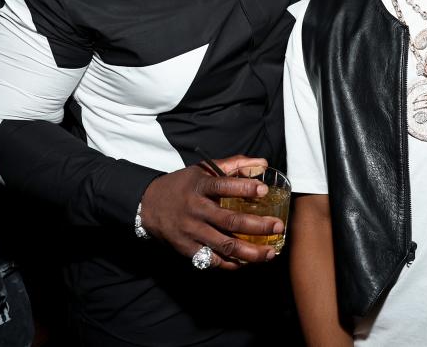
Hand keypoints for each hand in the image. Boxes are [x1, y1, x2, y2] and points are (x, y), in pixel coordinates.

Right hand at [140, 155, 283, 269]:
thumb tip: (263, 163)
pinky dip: (231, 263)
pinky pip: (212, 260)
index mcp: (199, 186)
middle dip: (257, 225)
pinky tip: (247, 262)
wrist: (148, 205)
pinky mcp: (186, 249)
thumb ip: (233, 165)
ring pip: (224, 245)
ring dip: (250, 252)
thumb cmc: (182, 185)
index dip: (244, 188)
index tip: (264, 191)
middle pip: (229, 220)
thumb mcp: (203, 170)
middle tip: (278, 226)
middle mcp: (195, 209)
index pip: (223, 185)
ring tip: (270, 253)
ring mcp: (190, 231)